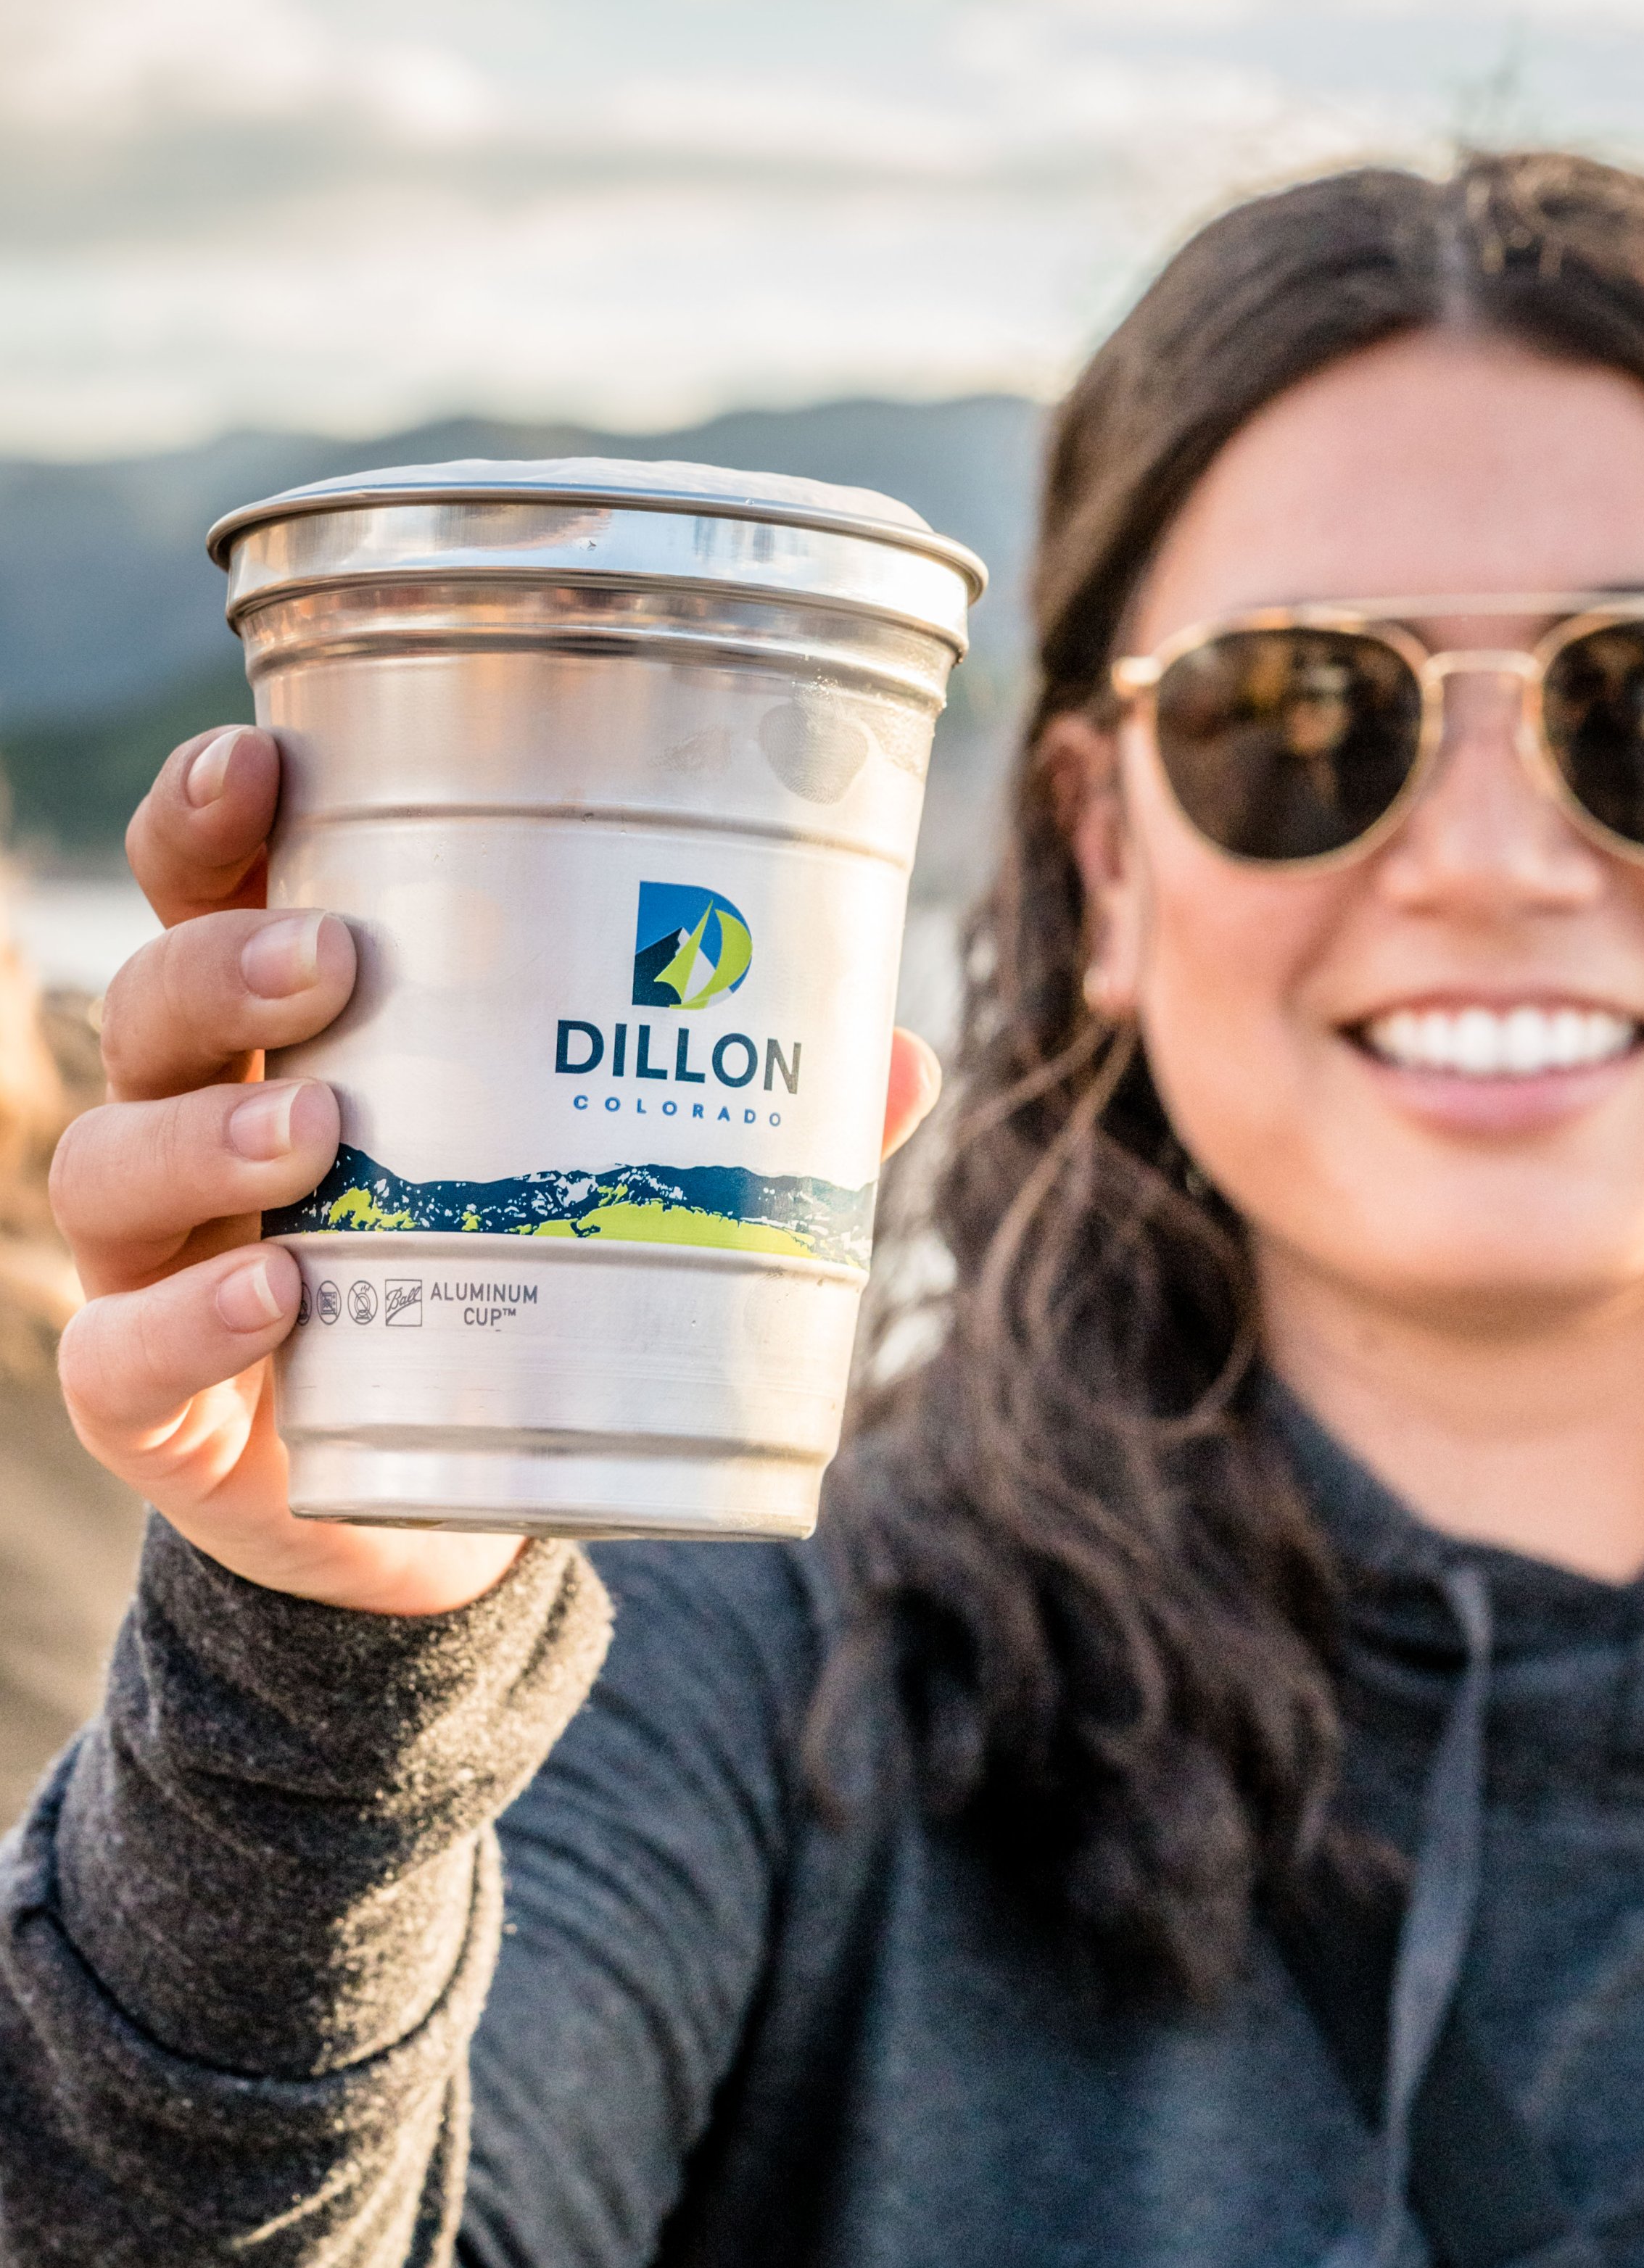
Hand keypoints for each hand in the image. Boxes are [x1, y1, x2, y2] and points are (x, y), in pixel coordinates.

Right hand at [52, 726, 944, 1617]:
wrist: (437, 1504)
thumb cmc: (513, 1283)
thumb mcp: (615, 1185)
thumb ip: (745, 1124)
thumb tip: (905, 1053)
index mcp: (293, 1032)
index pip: (210, 889)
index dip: (211, 817)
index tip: (264, 763)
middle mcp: (200, 1122)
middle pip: (152, 1003)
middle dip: (224, 960)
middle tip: (337, 955)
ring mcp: (158, 1262)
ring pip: (114, 1163)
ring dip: (210, 1134)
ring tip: (318, 1132)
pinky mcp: (152, 1402)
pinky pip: (127, 1354)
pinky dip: (192, 1322)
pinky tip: (280, 1295)